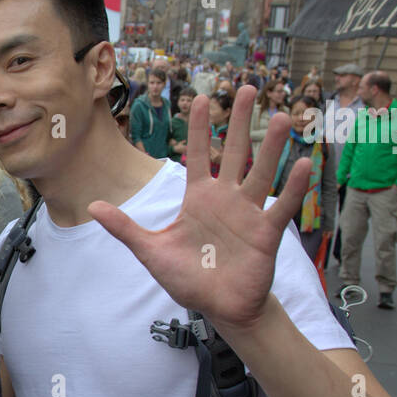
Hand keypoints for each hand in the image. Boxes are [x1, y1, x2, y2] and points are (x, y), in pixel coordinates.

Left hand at [90, 86, 308, 336]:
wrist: (219, 307)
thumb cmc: (189, 278)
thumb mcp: (152, 251)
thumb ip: (125, 228)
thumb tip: (93, 206)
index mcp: (198, 198)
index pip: (199, 155)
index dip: (199, 127)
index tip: (199, 97)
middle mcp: (226, 199)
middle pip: (234, 152)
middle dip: (239, 121)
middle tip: (248, 88)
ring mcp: (248, 213)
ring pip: (261, 172)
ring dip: (272, 146)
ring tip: (283, 116)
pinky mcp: (266, 233)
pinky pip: (281, 206)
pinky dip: (292, 188)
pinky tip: (303, 164)